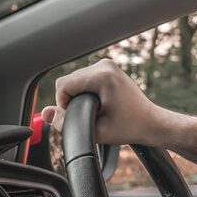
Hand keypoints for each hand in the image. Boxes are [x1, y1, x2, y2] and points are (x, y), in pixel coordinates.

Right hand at [41, 59, 166, 145]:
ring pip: (75, 79)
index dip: (64, 104)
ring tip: (96, 110)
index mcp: (103, 76)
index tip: (81, 116)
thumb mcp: (96, 131)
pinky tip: (98, 103)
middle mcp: (105, 65)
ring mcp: (108, 65)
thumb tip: (45, 112)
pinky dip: (85, 91)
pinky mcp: (108, 68)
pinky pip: (84, 78)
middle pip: (68, 81)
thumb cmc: (130, 127)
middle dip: (72, 100)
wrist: (151, 122)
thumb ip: (66, 123)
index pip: (63, 85)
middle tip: (90, 115)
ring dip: (78, 96)